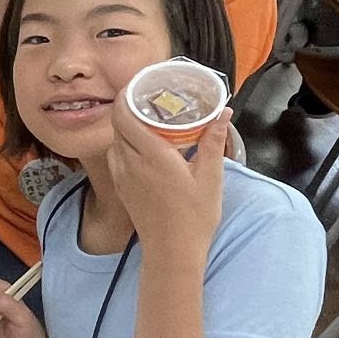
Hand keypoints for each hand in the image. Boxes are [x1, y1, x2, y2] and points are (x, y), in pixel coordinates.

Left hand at [104, 96, 229, 259]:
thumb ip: (213, 141)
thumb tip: (223, 112)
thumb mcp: (211, 177)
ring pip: (115, 141)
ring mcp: (122, 176)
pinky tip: (145, 149)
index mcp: (151, 155)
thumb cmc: (194, 216)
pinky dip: (126, 146)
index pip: (123, 115)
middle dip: (130, 108)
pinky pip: (116, 158)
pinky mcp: (121, 188)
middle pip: (118, 124)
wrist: (172, 253)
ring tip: (150, 123)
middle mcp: (130, 162)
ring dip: (128, 128)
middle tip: (151, 101)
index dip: (126, 95)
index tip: (140, 84)